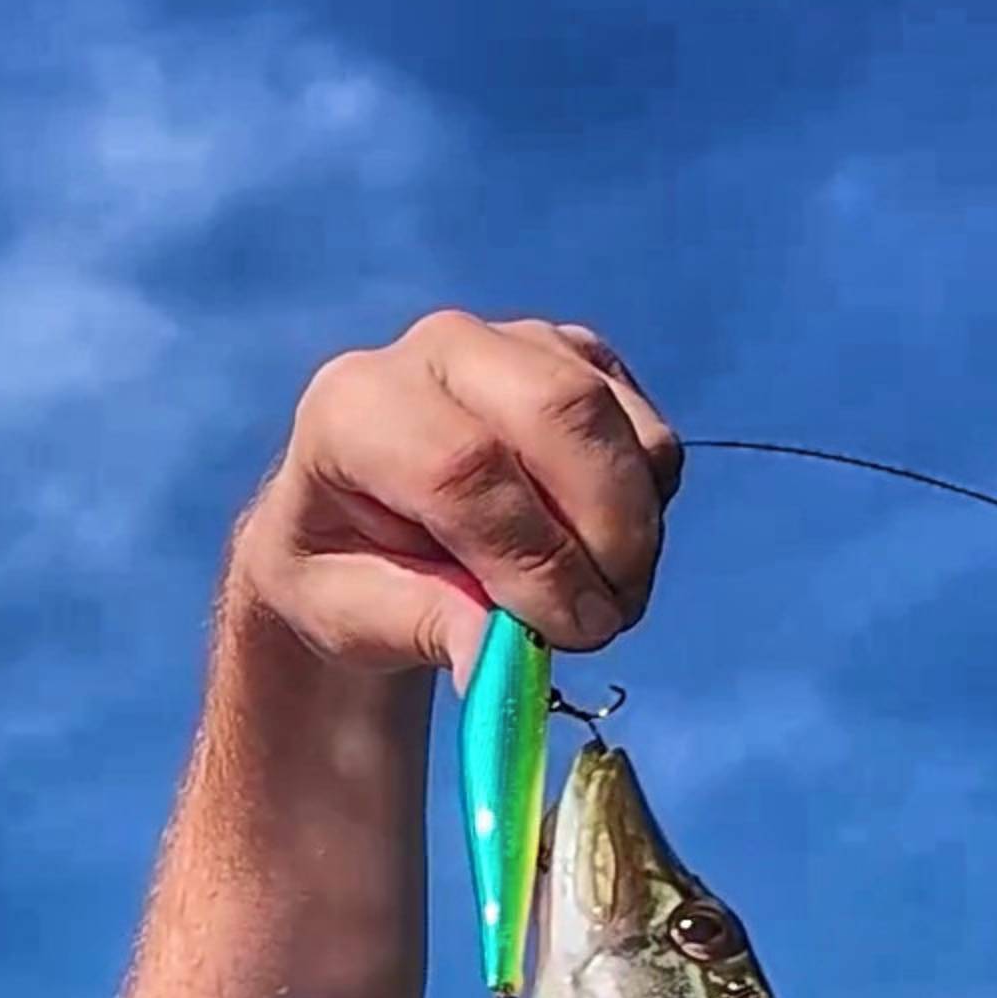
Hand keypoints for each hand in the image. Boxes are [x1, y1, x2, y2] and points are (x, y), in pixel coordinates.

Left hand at [231, 312, 680, 686]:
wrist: (365, 525)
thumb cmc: (349, 572)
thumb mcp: (355, 618)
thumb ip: (429, 627)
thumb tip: (502, 656)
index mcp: (354, 406)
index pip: (463, 465)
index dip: (532, 556)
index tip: (567, 632)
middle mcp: (437, 349)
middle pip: (560, 413)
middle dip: (605, 533)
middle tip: (605, 623)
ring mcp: (517, 341)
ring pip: (615, 422)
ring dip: (634, 530)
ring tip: (602, 603)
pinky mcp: (580, 359)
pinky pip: (647, 431)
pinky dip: (647, 505)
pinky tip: (600, 551)